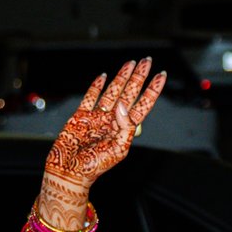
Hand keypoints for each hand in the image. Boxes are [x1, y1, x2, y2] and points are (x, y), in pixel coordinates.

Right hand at [43, 59, 164, 196]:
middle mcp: (113, 120)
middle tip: (147, 60)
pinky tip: (103, 76)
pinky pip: (90, 97)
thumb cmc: (95, 166)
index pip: (143, 105)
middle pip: (130, 93)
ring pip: (112, 91)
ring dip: (122, 77)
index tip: (161, 75)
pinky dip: (96, 86)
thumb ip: (125, 126)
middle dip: (139, 77)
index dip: (153, 90)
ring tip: (131, 63)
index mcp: (125, 128)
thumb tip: (123, 105)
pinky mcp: (81, 116)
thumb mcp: (118, 149)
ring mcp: (97, 116)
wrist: (70, 171)